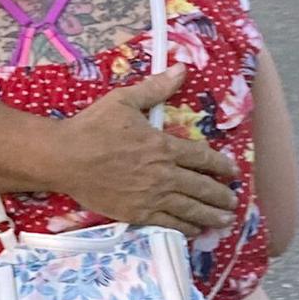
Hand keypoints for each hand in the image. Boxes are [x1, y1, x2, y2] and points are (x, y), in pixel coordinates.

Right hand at [48, 71, 239, 234]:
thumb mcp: (125, 100)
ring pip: (190, 209)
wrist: (64, 158)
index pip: (203, 158)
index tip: (234, 172)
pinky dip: (185, 228)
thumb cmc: (93, 127)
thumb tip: (182, 68)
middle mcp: (163, 174)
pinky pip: (168, 224)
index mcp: (163, 146)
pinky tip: (194, 231)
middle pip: (202, 188)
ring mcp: (151, 196)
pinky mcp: (136, 213)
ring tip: (224, 221)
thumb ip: (156, 88)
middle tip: (233, 202)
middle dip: (221, 196)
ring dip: (210, 216)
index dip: (223, 166)